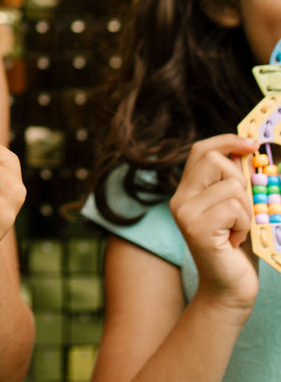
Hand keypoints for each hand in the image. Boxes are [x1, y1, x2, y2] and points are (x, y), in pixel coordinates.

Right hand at [169, 134, 259, 315]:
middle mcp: (180, 198)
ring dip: (247, 209)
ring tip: (239, 230)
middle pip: (214, 161)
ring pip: (231, 186)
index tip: (251, 144)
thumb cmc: (237, 250)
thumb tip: (247, 153)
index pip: (201, 151)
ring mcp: (185, 213)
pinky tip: (236, 240)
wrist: (231, 291)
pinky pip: (233, 208)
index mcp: (187, 190)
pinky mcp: (197, 229)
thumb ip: (233, 184)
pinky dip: (244, 224)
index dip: (227, 141)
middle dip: (241, 181)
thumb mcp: (235, 210)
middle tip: (243, 209)